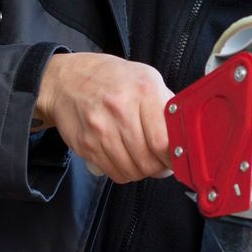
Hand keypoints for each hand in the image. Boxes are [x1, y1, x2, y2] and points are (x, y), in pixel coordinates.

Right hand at [36, 52, 174, 183]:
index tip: (176, 159)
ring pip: (132, 171)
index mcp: (143, 91)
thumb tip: (184, 136)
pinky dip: (124, 172)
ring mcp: (100, 129)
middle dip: (159, 168)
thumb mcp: (146, 78)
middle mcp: (120, 109)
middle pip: (148, 161)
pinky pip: (114, 173)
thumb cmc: (111, 78)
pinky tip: (125, 158)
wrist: (66, 79)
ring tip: (142, 159)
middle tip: (160, 162)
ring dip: (141, 171)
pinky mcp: (87, 145)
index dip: (173, 157)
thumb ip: (166, 106)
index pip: (163, 141)